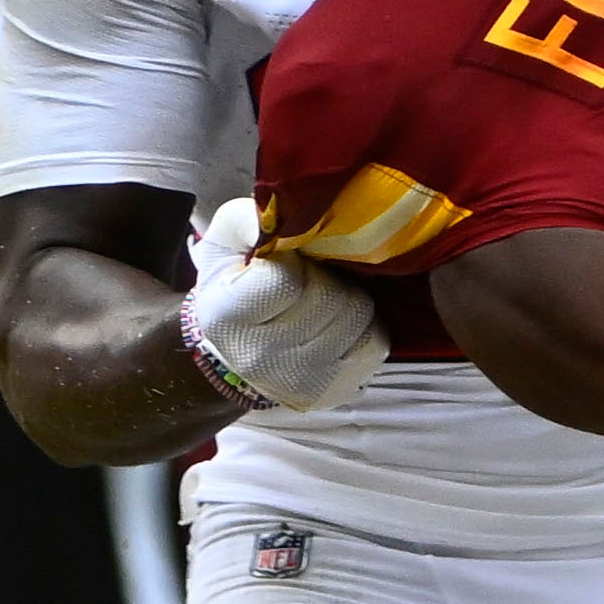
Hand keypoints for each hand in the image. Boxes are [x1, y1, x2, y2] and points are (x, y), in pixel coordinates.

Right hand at [179, 194, 389, 418]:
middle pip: (330, 297)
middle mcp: (262, 359)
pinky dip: (365, 325)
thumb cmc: (236, 283)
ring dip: (347, 297)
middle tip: (309, 277)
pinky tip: (340, 322)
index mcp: (226, 318)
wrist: (239, 348)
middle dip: (325, 276)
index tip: (284, 261)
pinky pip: (376, 343)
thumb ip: (252, 219)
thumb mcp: (227, 239)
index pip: (287, 279)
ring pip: (357, 317)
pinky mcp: (334, 392)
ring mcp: (301, 381)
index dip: (294, 260)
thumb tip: (292, 211)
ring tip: (325, 297)